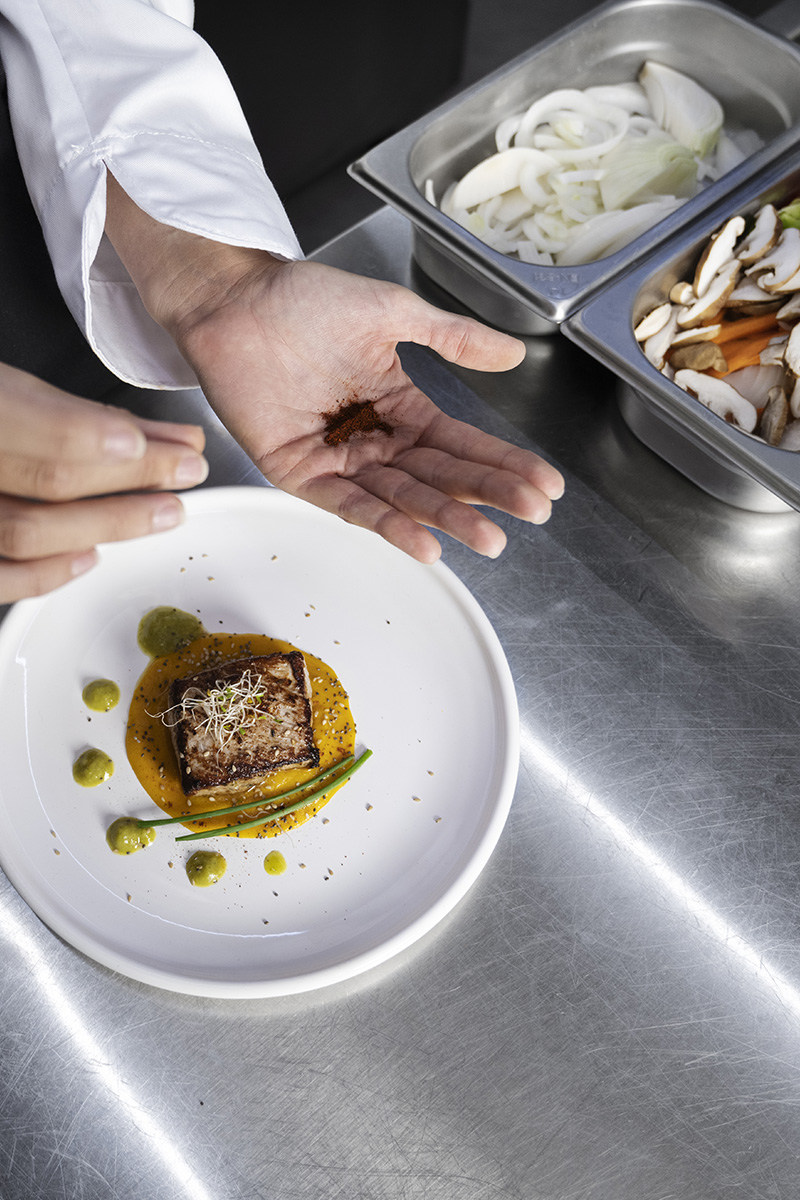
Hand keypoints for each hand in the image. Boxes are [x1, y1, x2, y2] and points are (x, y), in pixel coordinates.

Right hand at [0, 363, 207, 601]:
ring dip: (108, 524)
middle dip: (132, 476)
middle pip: (47, 480)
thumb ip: (68, 410)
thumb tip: (155, 436)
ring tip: (164, 511)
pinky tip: (92, 557)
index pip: (32, 428)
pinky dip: (46, 573)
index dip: (95, 437)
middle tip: (186, 470)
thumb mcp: (4, 387)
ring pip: (27, 532)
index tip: (156, 444)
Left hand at [173, 258, 563, 560]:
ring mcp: (339, 460)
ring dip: (447, 518)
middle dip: (488, 496)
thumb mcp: (394, 314)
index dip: (504, 464)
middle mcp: (374, 439)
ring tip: (490, 539)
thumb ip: (454, 339)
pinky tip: (427, 542)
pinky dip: (388, 525)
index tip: (545, 486)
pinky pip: (350, 504)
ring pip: (403, 498)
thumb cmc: (305, 299)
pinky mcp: (300, 473)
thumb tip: (515, 352)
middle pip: (441, 476)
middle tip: (531, 514)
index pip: (462, 444)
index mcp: (400, 405)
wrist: (237, 298)